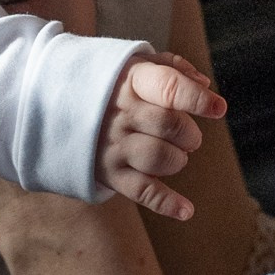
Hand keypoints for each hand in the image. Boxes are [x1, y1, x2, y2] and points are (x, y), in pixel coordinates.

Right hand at [97, 54, 227, 221]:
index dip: (197, 99)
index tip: (218, 109)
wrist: (56, 107)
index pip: (168, 87)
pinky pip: (142, 191)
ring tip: (177, 155)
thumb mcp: (136, 64)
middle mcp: (119, 112)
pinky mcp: (109, 173)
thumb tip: (205, 84)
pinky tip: (186, 210)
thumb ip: (173, 69)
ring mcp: (112, 145)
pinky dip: (167, 204)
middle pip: (168, 124)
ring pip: (159, 157)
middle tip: (188, 137)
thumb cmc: (113, 85)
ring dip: (179, 159)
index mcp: (130, 80)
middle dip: (189, 133)